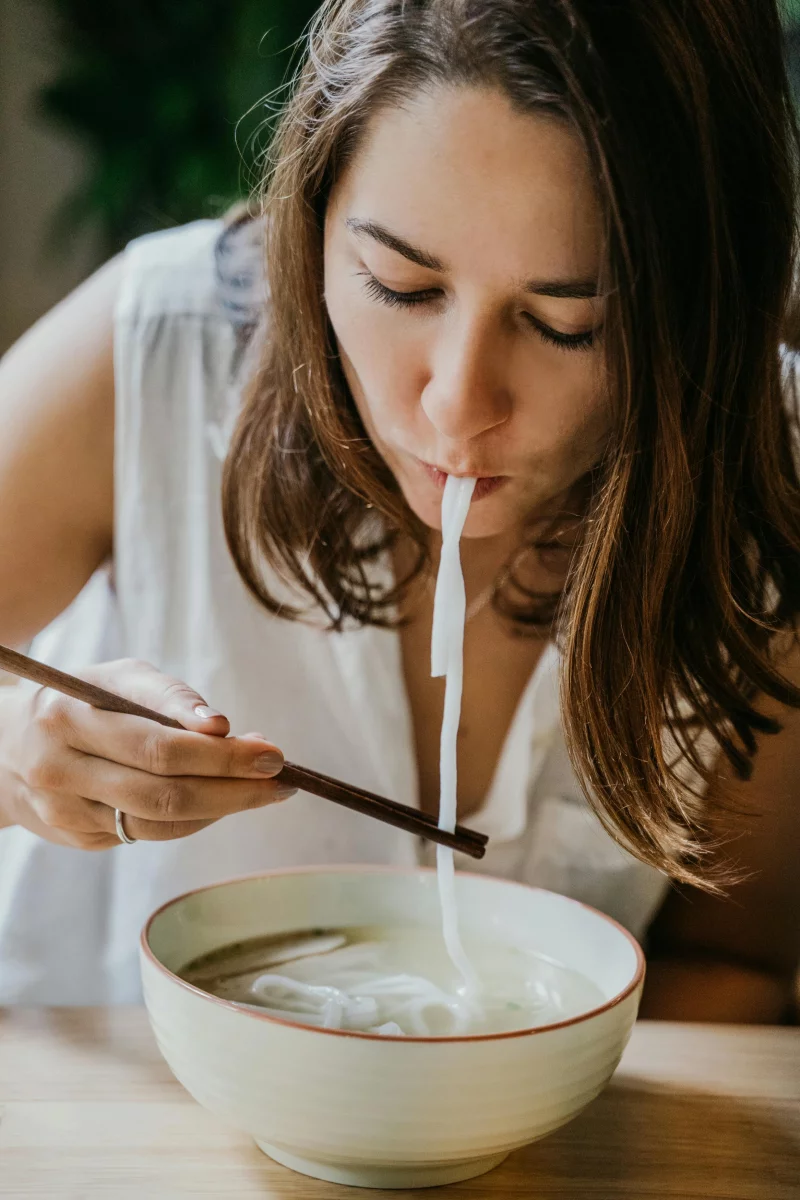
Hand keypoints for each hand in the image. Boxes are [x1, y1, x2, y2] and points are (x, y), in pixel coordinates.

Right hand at [0, 658, 293, 849]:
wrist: (6, 745)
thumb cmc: (83, 700)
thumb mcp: (118, 678)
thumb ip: (171, 697)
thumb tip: (224, 728)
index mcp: (70, 717)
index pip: (159, 746)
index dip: (222, 756)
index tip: (272, 754)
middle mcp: (61, 769)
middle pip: (164, 793)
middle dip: (234, 789)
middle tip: (282, 780)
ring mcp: (64, 811)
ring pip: (158, 823)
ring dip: (221, 808)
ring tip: (261, 790)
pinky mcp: (74, 837)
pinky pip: (147, 835)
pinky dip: (192, 820)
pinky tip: (219, 801)